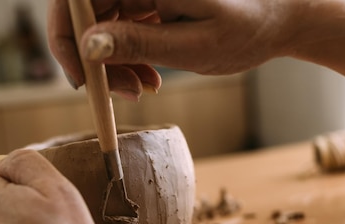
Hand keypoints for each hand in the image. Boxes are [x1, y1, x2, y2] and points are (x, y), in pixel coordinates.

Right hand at [48, 0, 297, 99]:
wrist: (278, 17)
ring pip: (99, 27)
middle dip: (94, 60)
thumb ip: (139, 43)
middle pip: (85, 15)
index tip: (83, 79)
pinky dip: (127, 59)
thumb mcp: (193, 45)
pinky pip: (118, 30)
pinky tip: (148, 78)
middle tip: (123, 93)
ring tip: (142, 89)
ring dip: (112, 65)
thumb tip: (88, 46)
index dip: (66, 37)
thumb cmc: (247, 28)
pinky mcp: (146, 0)